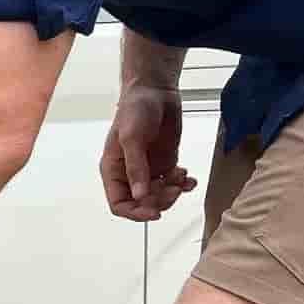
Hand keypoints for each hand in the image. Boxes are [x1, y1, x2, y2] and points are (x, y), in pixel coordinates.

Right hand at [100, 85, 197, 221]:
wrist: (156, 91)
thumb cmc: (136, 110)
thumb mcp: (132, 138)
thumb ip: (136, 168)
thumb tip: (140, 196)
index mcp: (114, 170)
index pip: (119, 203)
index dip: (135, 212)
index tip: (153, 212)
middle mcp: (130, 174)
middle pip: (142, 203)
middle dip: (159, 200)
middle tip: (174, 189)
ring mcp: (149, 170)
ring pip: (160, 197)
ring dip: (173, 193)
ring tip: (182, 178)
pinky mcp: (166, 163)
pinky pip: (174, 183)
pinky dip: (183, 184)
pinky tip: (189, 178)